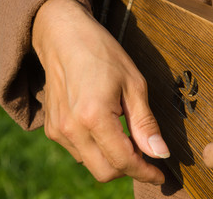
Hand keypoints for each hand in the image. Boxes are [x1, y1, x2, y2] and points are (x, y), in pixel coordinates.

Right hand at [32, 0, 169, 183]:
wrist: (64, 36)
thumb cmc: (102, 53)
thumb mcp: (133, 84)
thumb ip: (145, 123)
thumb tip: (160, 153)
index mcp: (94, 117)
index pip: (124, 161)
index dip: (145, 172)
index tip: (160, 175)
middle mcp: (71, 129)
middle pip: (105, 172)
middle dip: (129, 170)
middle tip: (147, 157)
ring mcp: (58, 130)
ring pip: (91, 164)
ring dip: (113, 160)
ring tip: (127, 138)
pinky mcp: (52, 128)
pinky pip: (78, 152)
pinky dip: (97, 150)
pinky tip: (107, 131)